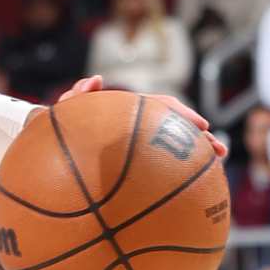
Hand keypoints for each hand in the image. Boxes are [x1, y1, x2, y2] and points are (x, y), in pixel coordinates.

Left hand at [56, 78, 227, 159]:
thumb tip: (95, 80)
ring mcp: (139, 147)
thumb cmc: (58, 129)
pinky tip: (190, 188)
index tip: (201, 125)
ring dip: (196, 156)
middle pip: (175, 128)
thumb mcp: (62, 114)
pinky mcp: (136, 166)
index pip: (161, 107)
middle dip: (200, 137)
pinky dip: (177, 175)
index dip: (182, 115)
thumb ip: (75, 97)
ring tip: (214, 168)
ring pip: (173, 149)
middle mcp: (138, 126)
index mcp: (128, 111)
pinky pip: (160, 169)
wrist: (51, 149)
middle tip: (218, 150)